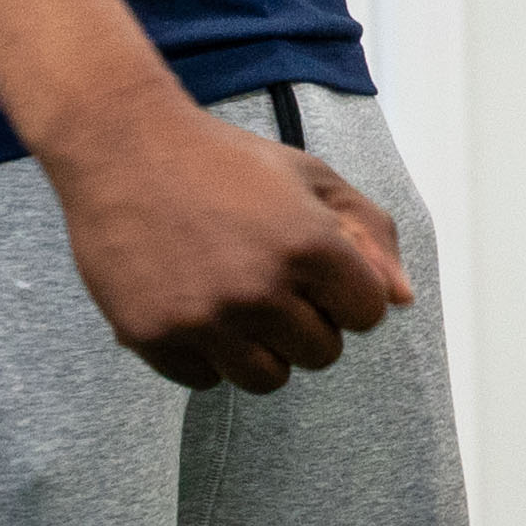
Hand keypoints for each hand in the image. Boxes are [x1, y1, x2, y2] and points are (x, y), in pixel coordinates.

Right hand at [41, 92, 416, 390]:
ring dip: (261, 348)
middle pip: (321, 354)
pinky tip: (192, 306)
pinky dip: (204, 354)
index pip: (368, 315)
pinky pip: (205, 380)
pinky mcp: (153, 336)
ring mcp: (204, 318)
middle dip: (308, 323)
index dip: (348, 294)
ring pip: (267, 378)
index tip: (317, 273)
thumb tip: (402, 301)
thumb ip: (370, 234)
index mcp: (310, 246)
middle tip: (272, 283)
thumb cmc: (224, 160)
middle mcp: (259, 289)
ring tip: (237, 302)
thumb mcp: (311, 176)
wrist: (123, 145)